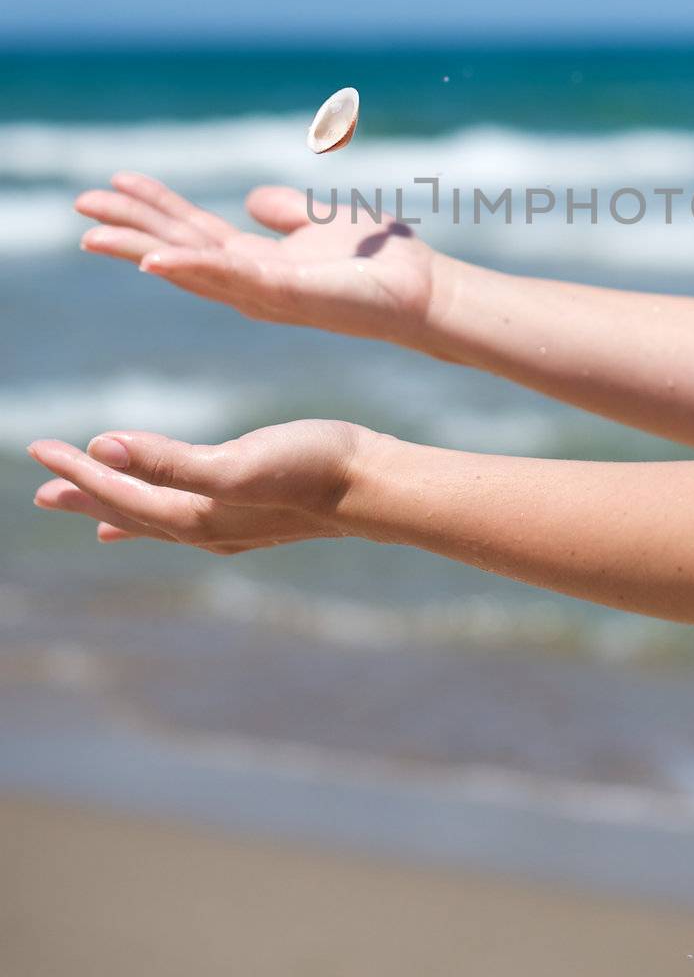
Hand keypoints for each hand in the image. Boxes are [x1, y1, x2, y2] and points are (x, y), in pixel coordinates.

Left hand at [28, 419, 386, 553]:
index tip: (37, 448)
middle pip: (128, 512)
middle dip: (86, 497)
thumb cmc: (310, 468)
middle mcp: (203, 529)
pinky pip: (186, 512)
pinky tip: (166, 508)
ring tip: (87, 509)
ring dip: (117, 506)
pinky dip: (158, 508)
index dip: (77, 472)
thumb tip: (104, 448)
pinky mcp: (252, 509)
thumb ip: (169, 461)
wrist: (373, 484)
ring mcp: (229, 524)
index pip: (119, 493)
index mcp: (194, 516)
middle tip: (41, 488)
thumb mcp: (237, 463)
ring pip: (156, 515)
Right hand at [75, 172, 444, 345]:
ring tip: (94, 231)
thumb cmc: (380, 263)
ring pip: (190, 267)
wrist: (423, 290)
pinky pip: (232, 278)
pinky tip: (155, 260)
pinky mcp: (287, 295)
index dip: (154, 209)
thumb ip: (284, 213)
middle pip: (176, 250)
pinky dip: (191, 269)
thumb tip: (252, 199)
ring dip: (141, 248)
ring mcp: (265, 293)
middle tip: (81, 202)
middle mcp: (251, 284)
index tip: (116, 181)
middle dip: (129, 227)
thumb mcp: (320, 223)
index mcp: (257, 264)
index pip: (192, 234)